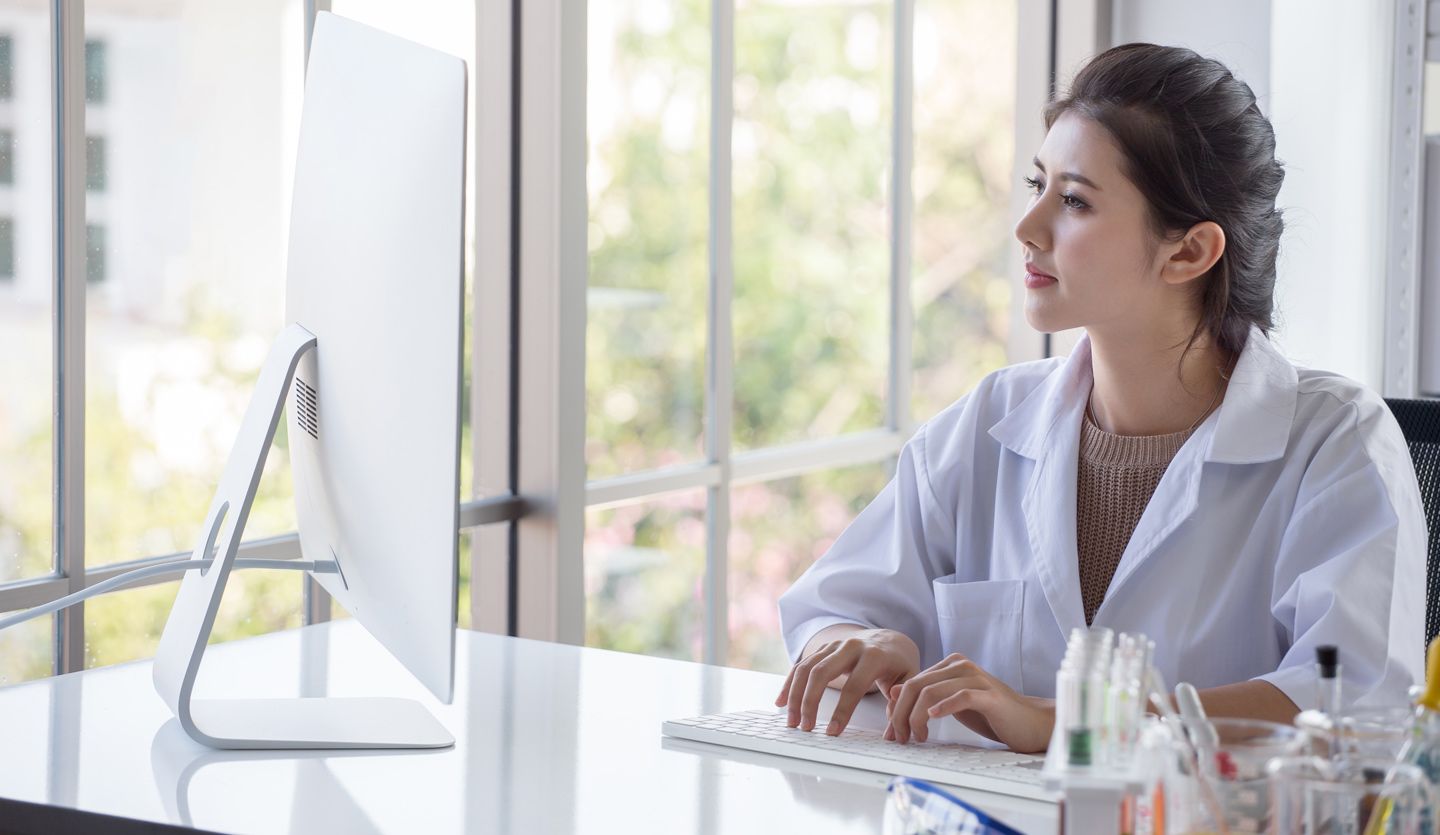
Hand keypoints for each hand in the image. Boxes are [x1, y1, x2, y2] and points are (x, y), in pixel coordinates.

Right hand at [775, 628, 919, 735]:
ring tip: (792, 722)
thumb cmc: (899, 664)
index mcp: (874, 656)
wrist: (890, 639)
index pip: (854, 685)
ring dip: (795, 695)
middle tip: (805, 727)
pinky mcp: (823, 650)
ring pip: (807, 668)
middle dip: (810, 701)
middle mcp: (850, 647)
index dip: (842, 710)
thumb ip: (901, 704)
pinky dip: (789, 684)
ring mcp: (834, 646)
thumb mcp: (909, 681)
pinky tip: (781, 702)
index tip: (833, 732)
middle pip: (822, 672)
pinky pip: (801, 665)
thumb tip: (894, 732)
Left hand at [885, 653, 1053, 753]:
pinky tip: (932, 717)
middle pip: (916, 686)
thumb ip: (925, 696)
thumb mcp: (951, 704)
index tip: (892, 733)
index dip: (896, 708)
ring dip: (917, 717)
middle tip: (900, 738)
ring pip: (932, 692)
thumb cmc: (990, 714)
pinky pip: (961, 696)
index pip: (912, 683)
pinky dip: (944, 707)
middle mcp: (961, 666)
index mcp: (949, 665)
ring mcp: (976, 678)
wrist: (1028, 722)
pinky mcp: (989, 695)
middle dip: (901, 714)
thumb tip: (893, 692)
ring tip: (918, 737)